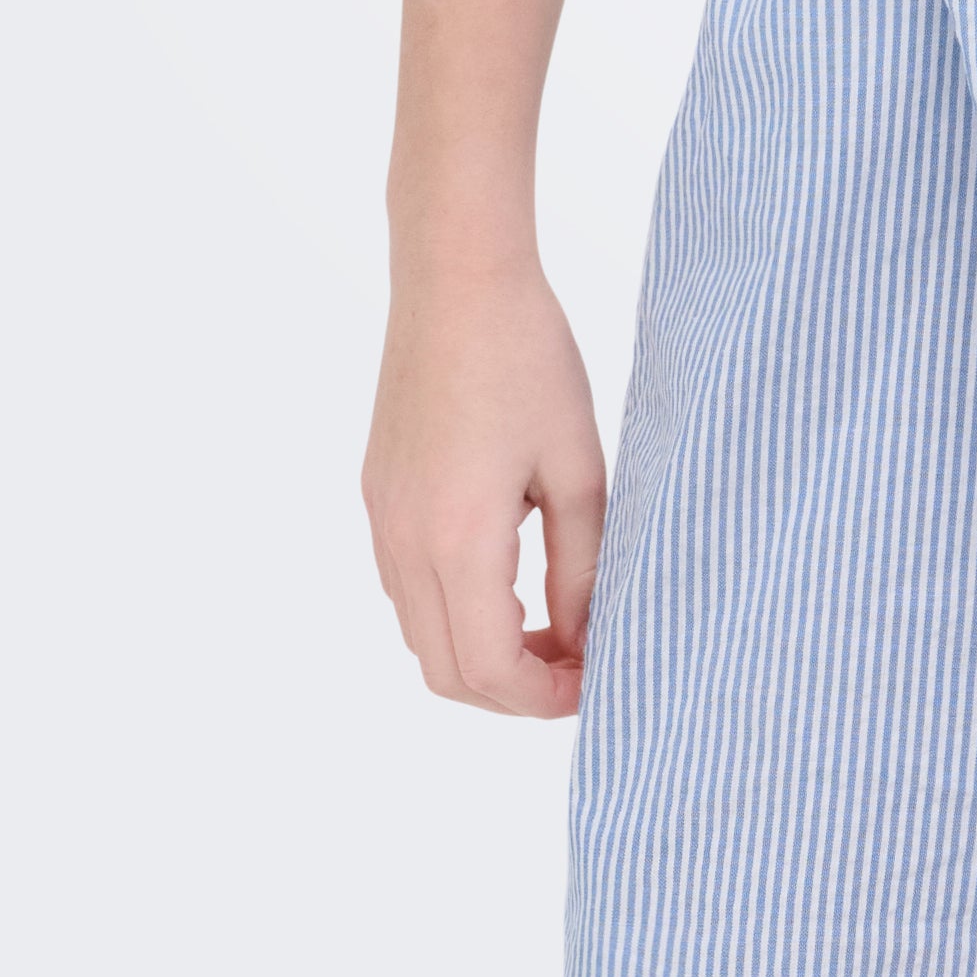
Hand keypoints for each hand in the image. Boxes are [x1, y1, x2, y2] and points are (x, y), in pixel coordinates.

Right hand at [362, 259, 606, 719]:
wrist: (457, 278)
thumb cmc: (529, 357)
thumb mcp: (578, 466)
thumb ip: (582, 565)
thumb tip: (587, 639)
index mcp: (458, 539)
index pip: (489, 670)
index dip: (544, 698)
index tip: (597, 678)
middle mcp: (403, 542)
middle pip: (446, 672)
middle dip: (514, 691)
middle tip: (580, 665)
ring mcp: (382, 520)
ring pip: (421, 636)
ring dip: (481, 653)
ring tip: (553, 623)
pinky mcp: (378, 495)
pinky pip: (407, 589)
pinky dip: (455, 612)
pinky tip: (510, 577)